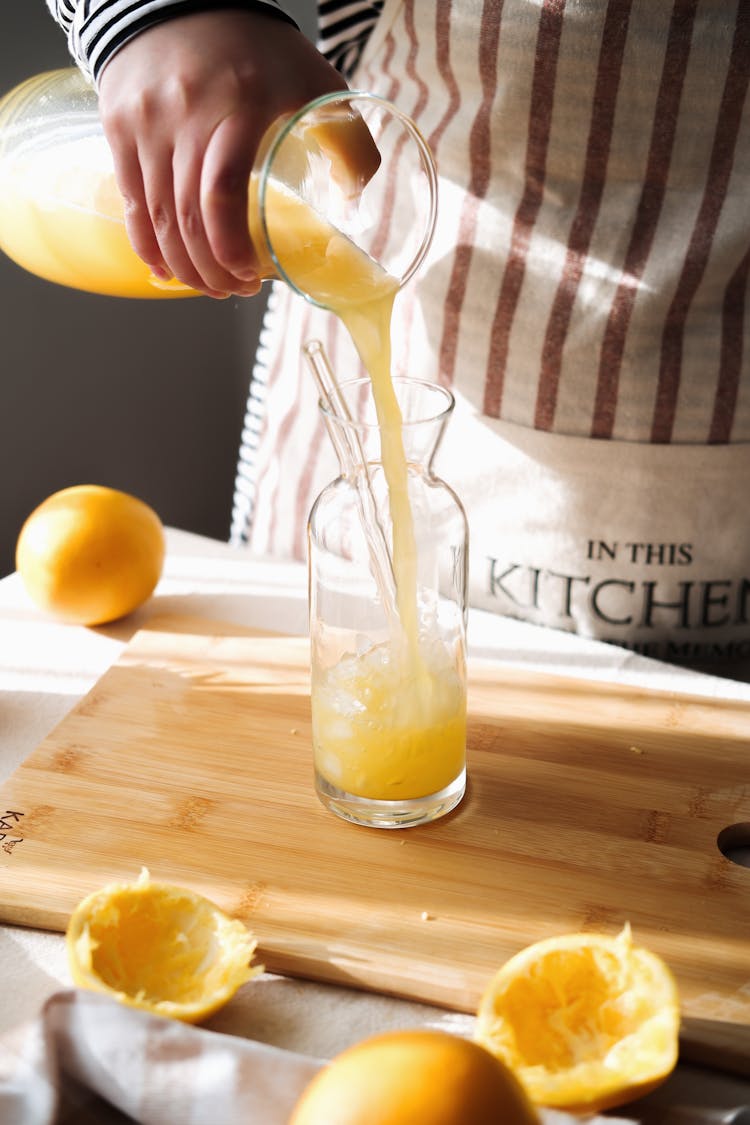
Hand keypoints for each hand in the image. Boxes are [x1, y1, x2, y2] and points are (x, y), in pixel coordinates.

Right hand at [98, 8, 348, 297]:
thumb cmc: (256, 47)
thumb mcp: (313, 78)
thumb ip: (346, 134)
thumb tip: (358, 192)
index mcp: (241, 107)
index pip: (222, 191)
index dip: (231, 246)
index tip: (252, 275)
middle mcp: (186, 118)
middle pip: (188, 217)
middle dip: (212, 270)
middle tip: (237, 290)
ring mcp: (147, 124)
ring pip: (157, 217)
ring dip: (183, 265)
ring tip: (209, 285)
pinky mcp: (120, 128)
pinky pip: (131, 201)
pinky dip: (147, 244)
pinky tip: (166, 269)